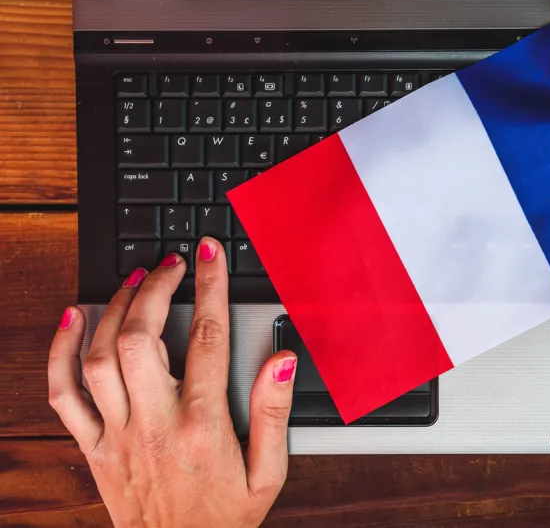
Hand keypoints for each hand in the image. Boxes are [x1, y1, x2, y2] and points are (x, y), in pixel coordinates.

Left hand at [47, 237, 296, 526]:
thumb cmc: (224, 517)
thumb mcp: (269, 473)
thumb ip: (275, 415)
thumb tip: (280, 361)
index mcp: (203, 425)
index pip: (208, 338)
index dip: (210, 287)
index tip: (209, 255)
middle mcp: (155, 423)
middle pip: (143, 338)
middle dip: (156, 288)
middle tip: (171, 264)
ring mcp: (118, 433)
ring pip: (102, 357)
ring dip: (115, 309)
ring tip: (135, 280)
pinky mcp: (93, 446)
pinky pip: (63, 394)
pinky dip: (61, 351)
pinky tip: (74, 318)